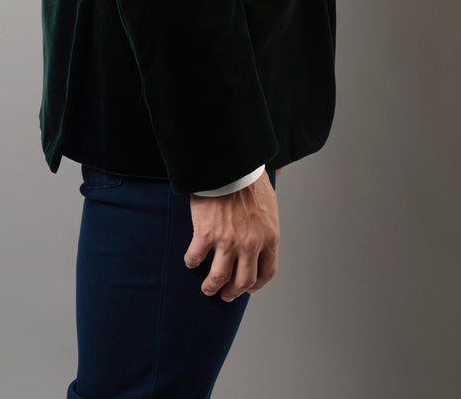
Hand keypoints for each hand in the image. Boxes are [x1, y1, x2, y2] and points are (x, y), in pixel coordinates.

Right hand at [185, 169, 279, 301]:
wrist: (231, 165)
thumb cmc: (249, 181)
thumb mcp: (269, 205)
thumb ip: (266, 225)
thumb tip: (265, 232)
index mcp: (269, 237)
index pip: (266, 272)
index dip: (256, 284)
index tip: (248, 286)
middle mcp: (250, 244)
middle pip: (243, 282)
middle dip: (233, 292)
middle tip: (226, 294)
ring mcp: (228, 241)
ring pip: (219, 278)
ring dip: (212, 287)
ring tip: (207, 288)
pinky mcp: (206, 234)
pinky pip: (196, 258)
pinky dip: (192, 262)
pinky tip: (191, 260)